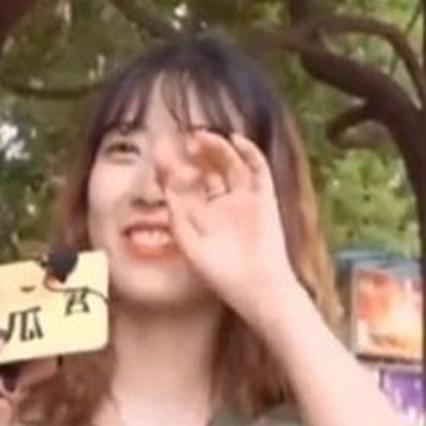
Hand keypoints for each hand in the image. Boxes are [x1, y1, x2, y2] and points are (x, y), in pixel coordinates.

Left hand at [161, 130, 305, 325]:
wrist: (257, 288)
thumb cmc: (222, 275)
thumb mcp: (190, 247)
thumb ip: (177, 219)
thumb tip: (167, 188)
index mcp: (202, 217)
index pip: (186, 186)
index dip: (173, 169)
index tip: (160, 154)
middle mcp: (222, 205)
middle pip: (207, 170)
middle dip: (194, 155)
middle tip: (181, 140)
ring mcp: (244, 200)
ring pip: (230, 164)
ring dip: (216, 149)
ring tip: (199, 137)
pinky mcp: (264, 198)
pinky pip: (258, 169)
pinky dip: (250, 152)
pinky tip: (235, 139)